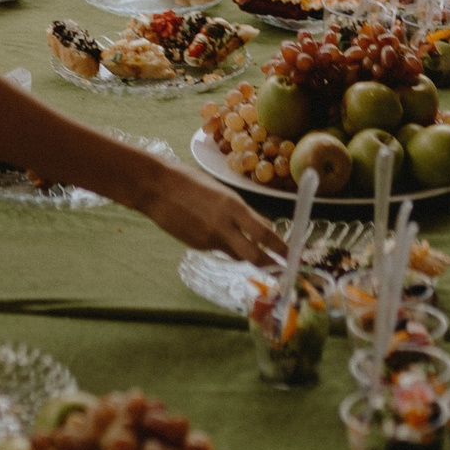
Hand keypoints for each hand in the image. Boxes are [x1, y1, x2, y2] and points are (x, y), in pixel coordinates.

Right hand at [138, 165, 287, 265]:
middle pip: (254, 255)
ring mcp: (209, 238)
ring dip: (246, 254)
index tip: (294, 256)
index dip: (281, 248)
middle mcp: (224, 225)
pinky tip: (210, 230)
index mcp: (233, 206)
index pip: (265, 233)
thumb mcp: (221, 192)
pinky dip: (223, 244)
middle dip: (269, 264)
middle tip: (281, 269)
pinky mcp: (197, 246)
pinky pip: (218, 249)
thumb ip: (242, 212)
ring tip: (249, 248)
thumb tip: (263, 227)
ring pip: (236, 254)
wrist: (155, 187)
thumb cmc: (189, 181)